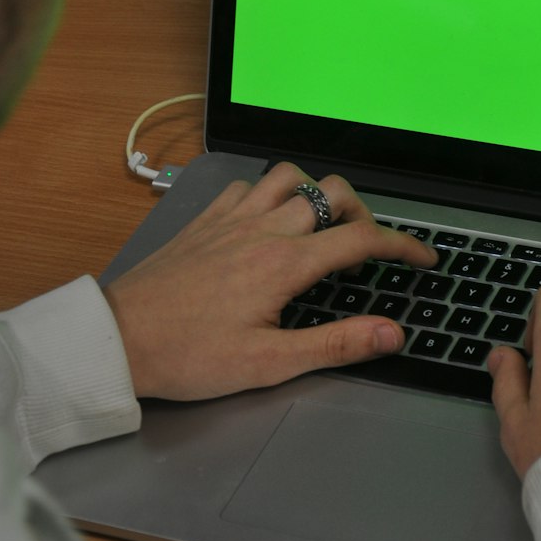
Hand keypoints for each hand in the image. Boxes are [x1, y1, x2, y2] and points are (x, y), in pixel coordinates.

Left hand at [103, 160, 436, 399]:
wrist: (118, 339)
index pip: (362, 241)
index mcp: (284, 264)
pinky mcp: (205, 220)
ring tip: (324, 224)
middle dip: (363, 214)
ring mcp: (231, 219)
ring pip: (290, 176)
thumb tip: (390, 334)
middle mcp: (262, 229)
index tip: (422, 258)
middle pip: (332, 194)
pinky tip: (268, 219)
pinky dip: (269, 193)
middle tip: (369, 246)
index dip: (403, 247)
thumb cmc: (187, 355)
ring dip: (316, 193)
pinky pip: (247, 186)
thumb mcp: (270, 363)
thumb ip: (336, 344)